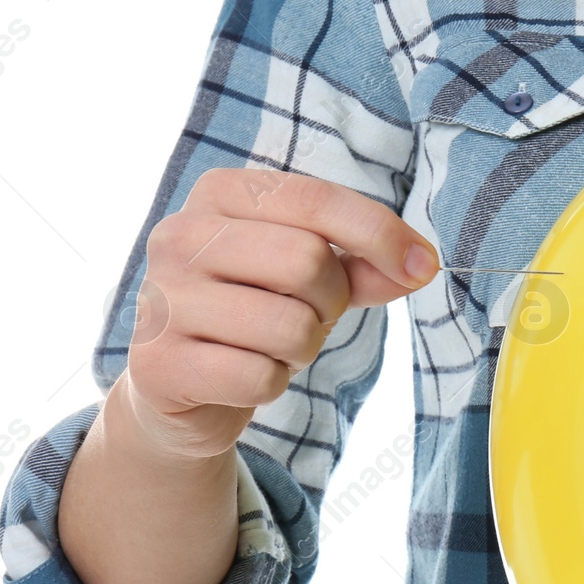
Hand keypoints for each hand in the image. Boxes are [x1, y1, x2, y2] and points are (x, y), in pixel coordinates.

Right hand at [123, 168, 439, 458]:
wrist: (179, 388)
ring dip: (301, 349)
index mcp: (218, 196)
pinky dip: (270, 384)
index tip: (422, 265)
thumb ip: (366, 265)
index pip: (315, 199)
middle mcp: (178, 236)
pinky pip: (261, 378)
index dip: (380, 234)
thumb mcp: (314, 279)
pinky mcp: (161, 365)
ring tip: (270, 346)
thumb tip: (421, 264)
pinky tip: (242, 376)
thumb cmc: (254, 313)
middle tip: (308, 315)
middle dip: (330, 301)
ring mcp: (163, 300)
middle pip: (307, 261)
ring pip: (289, 326)